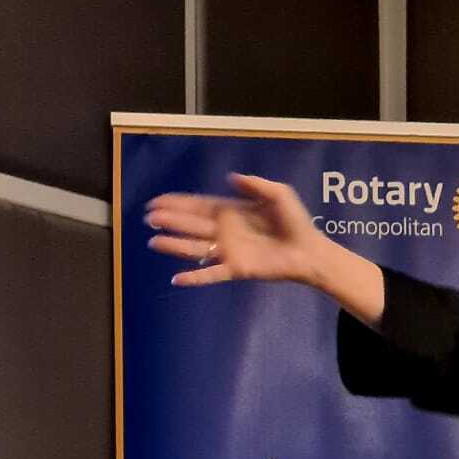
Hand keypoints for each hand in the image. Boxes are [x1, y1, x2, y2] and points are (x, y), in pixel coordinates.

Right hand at [146, 173, 322, 286]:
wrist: (309, 250)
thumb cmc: (295, 222)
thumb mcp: (278, 193)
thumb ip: (255, 184)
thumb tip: (231, 178)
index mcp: (230, 211)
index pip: (197, 206)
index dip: (177, 203)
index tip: (155, 201)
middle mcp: (225, 231)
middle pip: (191, 225)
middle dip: (170, 221)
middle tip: (149, 218)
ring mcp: (229, 251)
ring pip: (195, 248)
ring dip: (174, 245)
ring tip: (153, 242)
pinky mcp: (237, 269)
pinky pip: (212, 274)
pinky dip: (195, 278)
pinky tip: (176, 280)